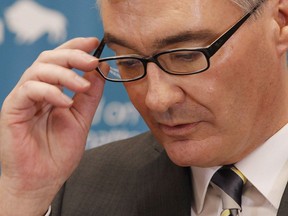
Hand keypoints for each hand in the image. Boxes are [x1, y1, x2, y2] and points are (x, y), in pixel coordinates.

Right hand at [0, 37, 104, 214]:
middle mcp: (36, 90)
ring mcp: (23, 98)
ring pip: (38, 70)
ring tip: (82, 87)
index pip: (61, 60)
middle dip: (73, 55)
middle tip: (92, 61)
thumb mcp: (82, 119)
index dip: (77, 47)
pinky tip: (65, 103)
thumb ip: (90, 95)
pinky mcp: (12, 109)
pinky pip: (28, 90)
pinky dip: (50, 92)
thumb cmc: (59, 152)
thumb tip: (101, 69)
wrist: (42, 180)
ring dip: (64, 74)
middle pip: (49, 58)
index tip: (95, 43)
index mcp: (52, 91)